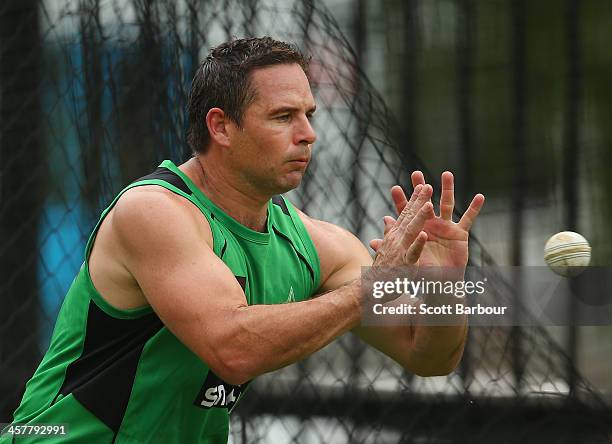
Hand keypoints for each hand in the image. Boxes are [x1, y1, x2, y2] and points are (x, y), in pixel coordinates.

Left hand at [370, 171, 484, 268]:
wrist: (438, 281)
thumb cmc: (421, 269)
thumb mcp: (405, 257)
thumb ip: (392, 249)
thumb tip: (372, 242)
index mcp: (417, 228)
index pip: (407, 212)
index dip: (401, 201)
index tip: (394, 188)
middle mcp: (431, 223)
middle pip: (425, 202)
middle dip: (421, 189)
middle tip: (416, 174)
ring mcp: (445, 226)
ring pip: (447, 204)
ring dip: (447, 189)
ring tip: (446, 174)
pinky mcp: (459, 233)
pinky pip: (468, 218)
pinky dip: (475, 208)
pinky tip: (480, 197)